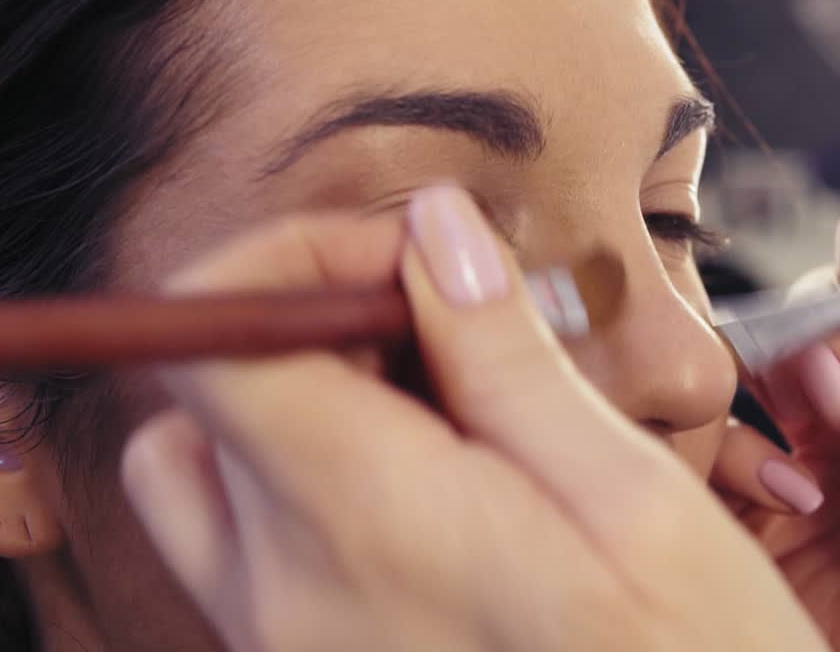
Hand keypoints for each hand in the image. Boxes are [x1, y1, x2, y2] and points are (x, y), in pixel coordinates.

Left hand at [120, 187, 827, 651]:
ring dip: (297, 399)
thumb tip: (434, 230)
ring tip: (437, 408)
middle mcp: (286, 597)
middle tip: (447, 332)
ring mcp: (281, 646)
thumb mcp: (632, 502)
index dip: (288, 261)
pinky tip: (434, 484)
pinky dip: (311, 474)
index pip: (213, 341)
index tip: (404, 261)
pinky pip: (245, 542)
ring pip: (208, 468)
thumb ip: (508, 359)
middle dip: (314, 322)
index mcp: (369, 528)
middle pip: (208, 394)